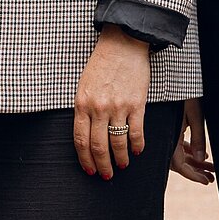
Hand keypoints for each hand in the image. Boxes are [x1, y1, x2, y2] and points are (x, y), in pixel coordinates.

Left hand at [74, 26, 151, 177]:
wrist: (122, 44)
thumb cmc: (102, 64)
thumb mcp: (84, 86)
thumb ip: (84, 109)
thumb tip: (87, 136)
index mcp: (82, 103)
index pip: (81, 140)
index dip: (85, 160)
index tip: (89, 171)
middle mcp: (98, 108)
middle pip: (98, 146)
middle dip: (102, 166)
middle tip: (106, 176)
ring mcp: (118, 106)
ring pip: (118, 143)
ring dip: (121, 159)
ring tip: (123, 165)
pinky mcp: (136, 104)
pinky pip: (136, 132)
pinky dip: (137, 145)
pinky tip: (137, 151)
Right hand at [171, 99, 213, 184]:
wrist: (174, 73)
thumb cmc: (185, 92)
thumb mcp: (195, 115)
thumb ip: (198, 138)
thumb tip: (202, 159)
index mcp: (169, 135)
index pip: (179, 165)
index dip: (193, 175)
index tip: (206, 181)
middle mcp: (165, 136)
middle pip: (179, 162)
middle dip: (196, 171)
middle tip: (210, 178)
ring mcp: (167, 132)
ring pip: (179, 154)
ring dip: (194, 162)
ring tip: (211, 168)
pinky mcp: (170, 126)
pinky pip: (178, 145)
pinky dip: (190, 151)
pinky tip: (202, 154)